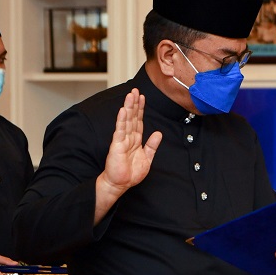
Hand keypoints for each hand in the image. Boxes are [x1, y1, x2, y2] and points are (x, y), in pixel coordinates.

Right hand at [95, 89, 161, 222]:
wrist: (120, 184)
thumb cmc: (131, 173)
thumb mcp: (147, 158)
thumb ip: (152, 145)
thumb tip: (158, 133)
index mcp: (135, 140)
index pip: (138, 121)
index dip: (140, 109)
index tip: (142, 97)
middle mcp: (128, 137)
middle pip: (132, 117)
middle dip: (134, 103)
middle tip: (135, 90)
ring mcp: (122, 140)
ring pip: (126, 120)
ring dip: (128, 107)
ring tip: (130, 95)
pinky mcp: (117, 145)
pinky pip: (120, 130)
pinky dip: (122, 120)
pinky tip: (123, 110)